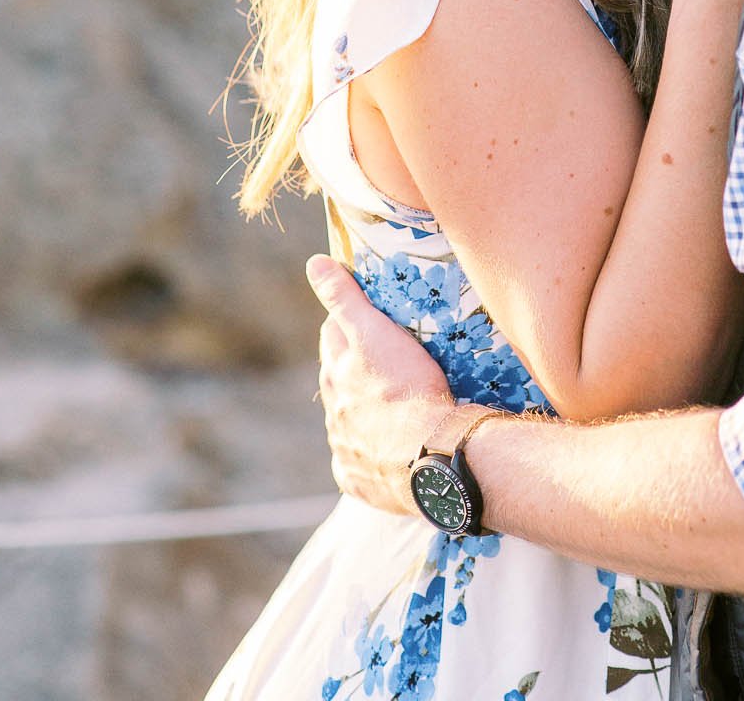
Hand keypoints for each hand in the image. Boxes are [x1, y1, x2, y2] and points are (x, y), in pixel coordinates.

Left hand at [308, 256, 456, 512]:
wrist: (430, 457)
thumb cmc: (406, 388)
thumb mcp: (374, 332)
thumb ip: (345, 298)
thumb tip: (313, 263)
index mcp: (336, 375)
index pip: (333, 339)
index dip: (346, 327)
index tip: (364, 321)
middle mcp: (335, 413)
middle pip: (337, 382)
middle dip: (350, 370)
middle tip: (381, 362)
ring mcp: (346, 450)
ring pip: (347, 424)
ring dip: (360, 414)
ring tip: (389, 407)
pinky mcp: (360, 481)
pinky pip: (357, 466)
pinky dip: (366, 456)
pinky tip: (382, 452)